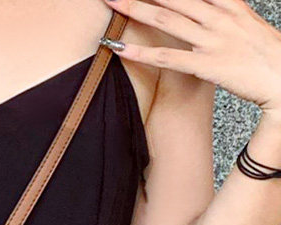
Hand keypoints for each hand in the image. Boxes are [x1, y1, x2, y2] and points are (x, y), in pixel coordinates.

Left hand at [100, 0, 280, 115]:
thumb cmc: (268, 56)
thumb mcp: (248, 25)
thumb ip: (226, 15)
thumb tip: (210, 13)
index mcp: (231, 5)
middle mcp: (220, 16)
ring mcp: (212, 39)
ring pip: (166, 18)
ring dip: (136, 9)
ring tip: (113, 3)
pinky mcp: (206, 64)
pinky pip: (166, 57)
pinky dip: (141, 52)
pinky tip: (121, 48)